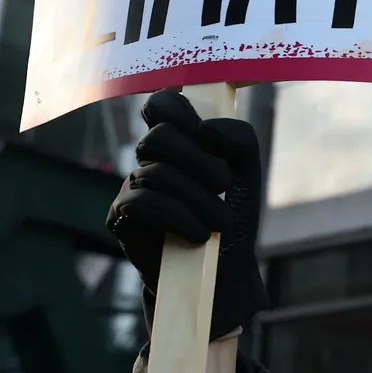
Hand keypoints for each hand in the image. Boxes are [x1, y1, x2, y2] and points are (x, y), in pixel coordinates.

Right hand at [107, 89, 269, 339]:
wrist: (225, 267)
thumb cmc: (233, 210)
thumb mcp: (248, 169)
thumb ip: (239, 137)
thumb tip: (205, 129)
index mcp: (182, 140)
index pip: (163, 105)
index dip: (176, 108)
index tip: (201, 129)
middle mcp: (152, 158)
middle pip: (159, 134)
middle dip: (198, 159)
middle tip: (225, 184)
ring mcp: (133, 185)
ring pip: (156, 172)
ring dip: (198, 199)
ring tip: (222, 221)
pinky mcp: (121, 216)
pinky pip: (142, 202)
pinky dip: (178, 216)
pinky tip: (199, 234)